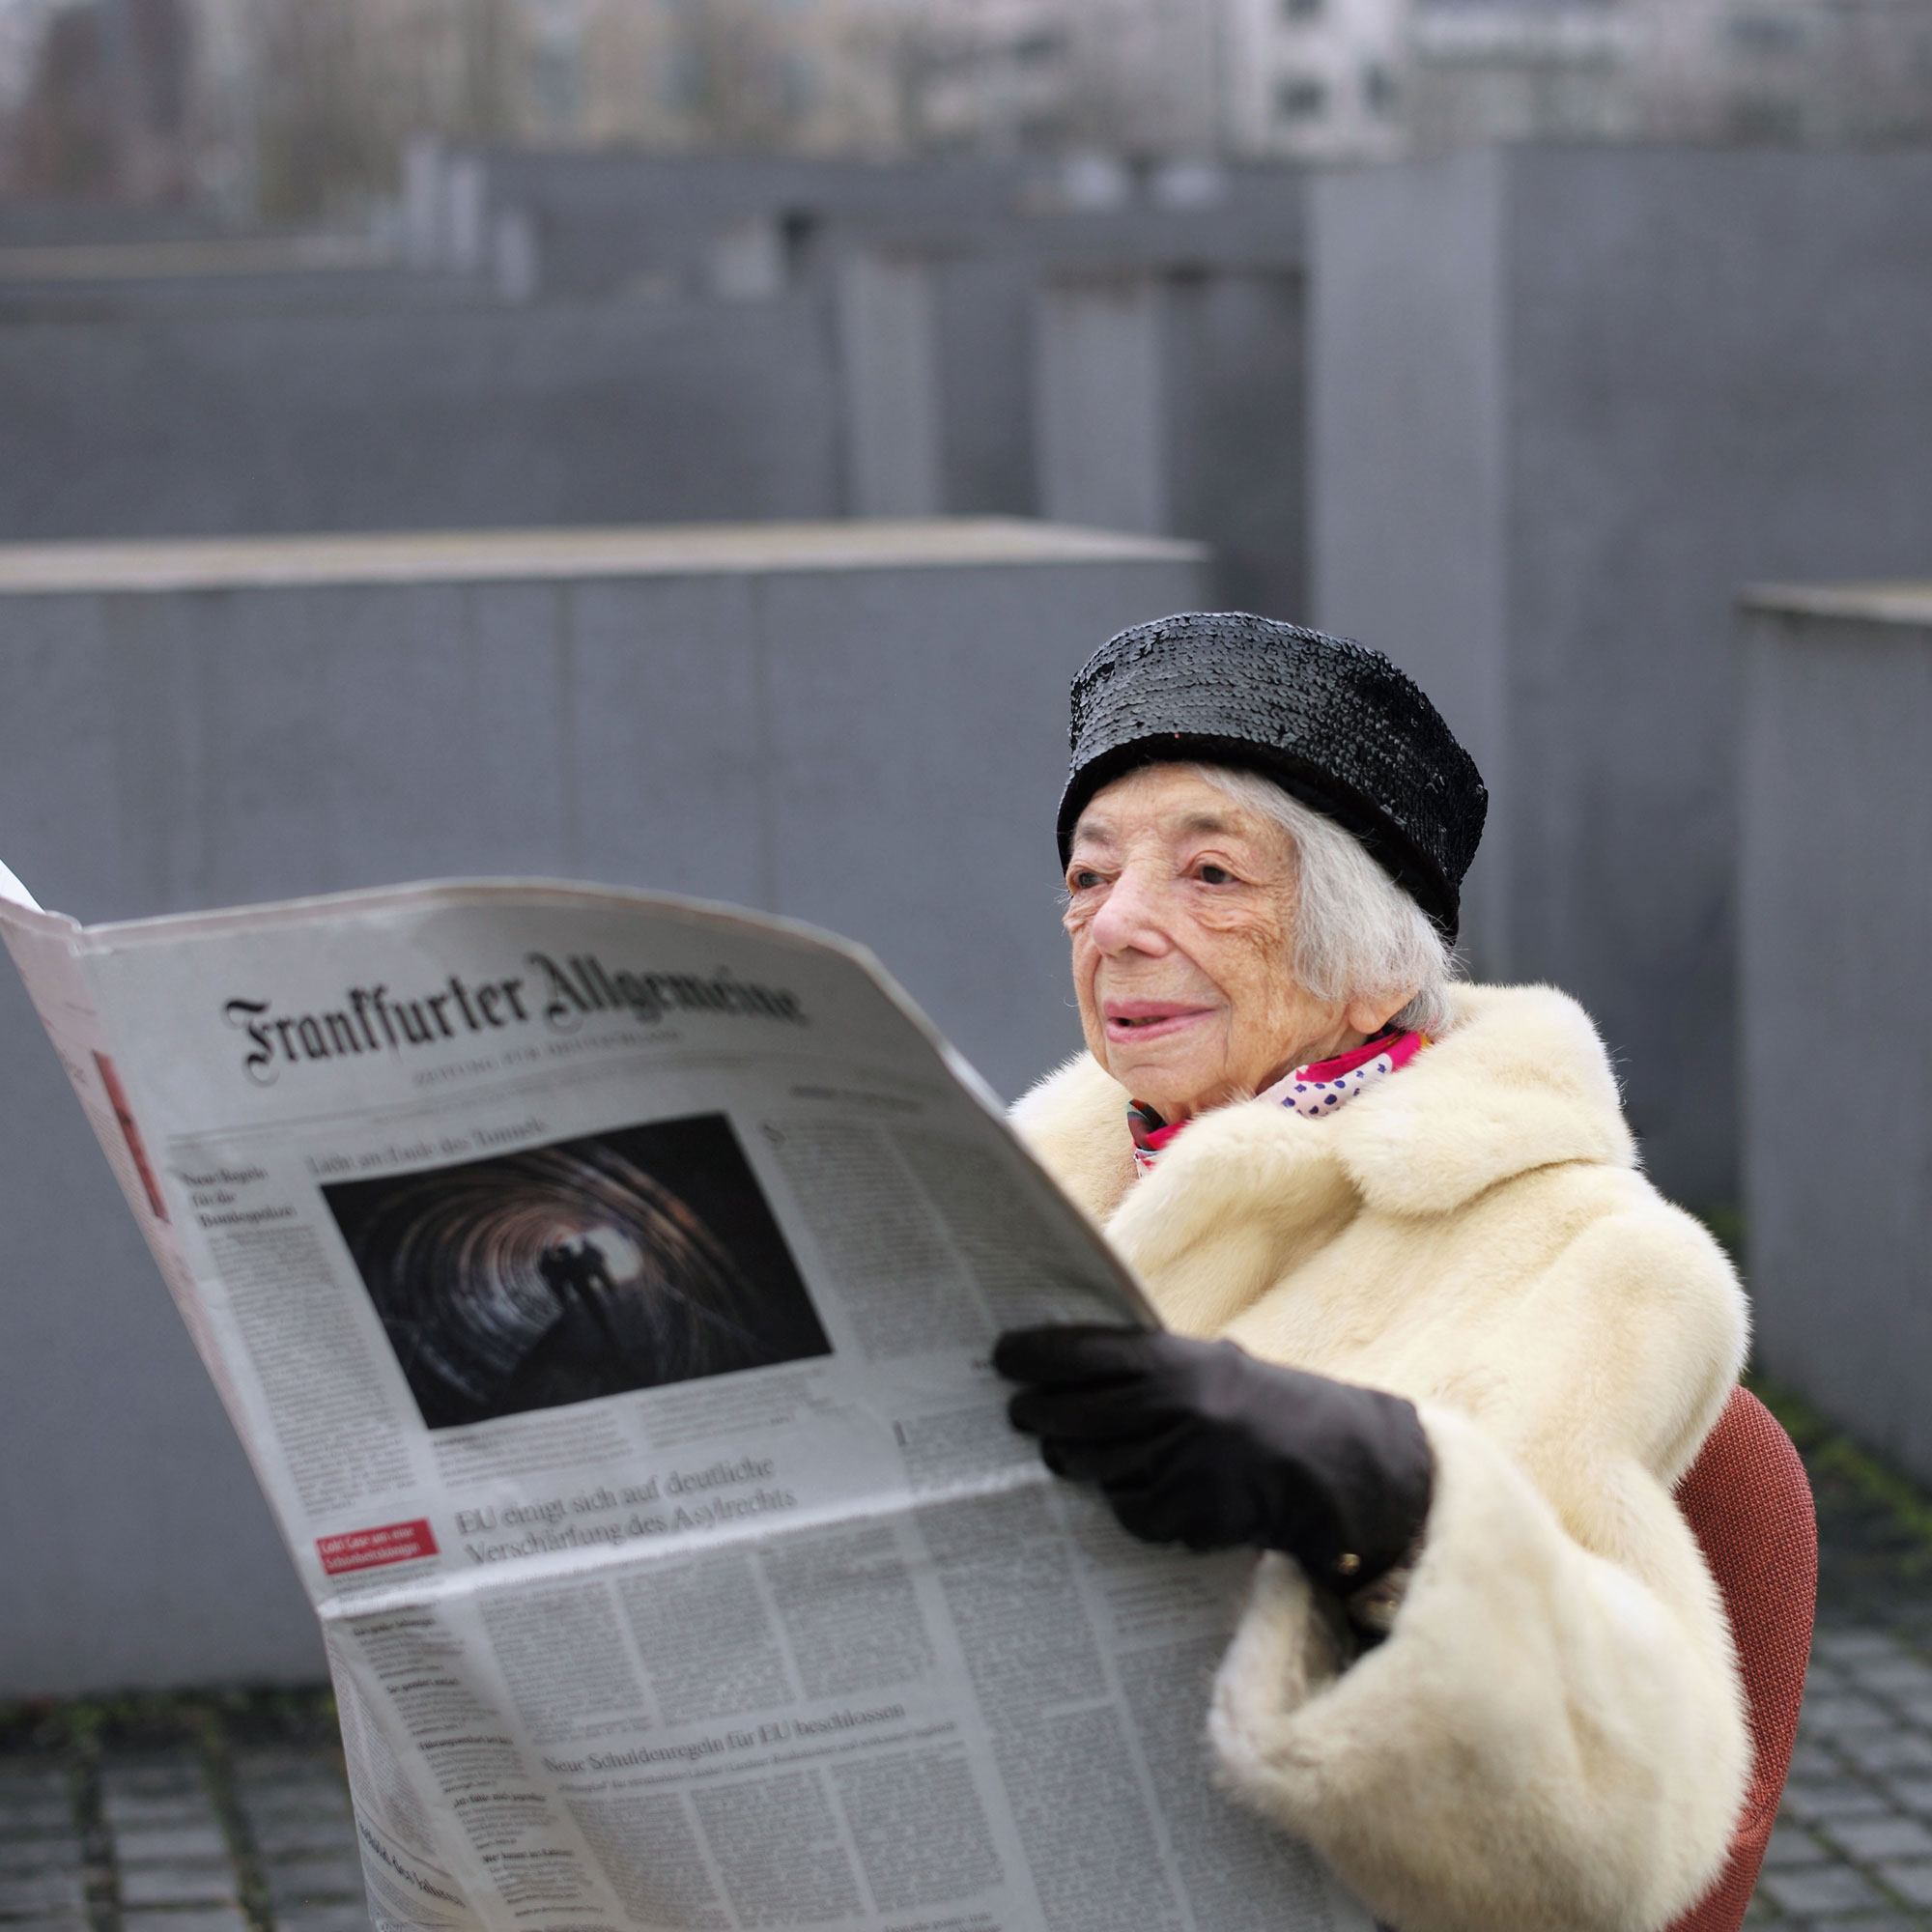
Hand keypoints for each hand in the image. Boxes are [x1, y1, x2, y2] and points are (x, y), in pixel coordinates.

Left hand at [993, 1324, 1430, 1587]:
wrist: (1327, 1466)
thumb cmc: (1261, 1405)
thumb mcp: (1209, 1364)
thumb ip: (1148, 1365)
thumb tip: (1069, 1363)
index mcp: (1174, 1362)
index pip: (1083, 1353)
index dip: (1034, 1355)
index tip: (1001, 1357)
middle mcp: (1169, 1409)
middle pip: (1070, 1414)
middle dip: (1035, 1413)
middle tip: (1020, 1412)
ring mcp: (1174, 1464)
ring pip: (1091, 1465)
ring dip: (1073, 1459)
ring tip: (1067, 1450)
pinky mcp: (1183, 1514)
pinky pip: (1126, 1509)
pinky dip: (1125, 1499)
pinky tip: (1138, 1486)